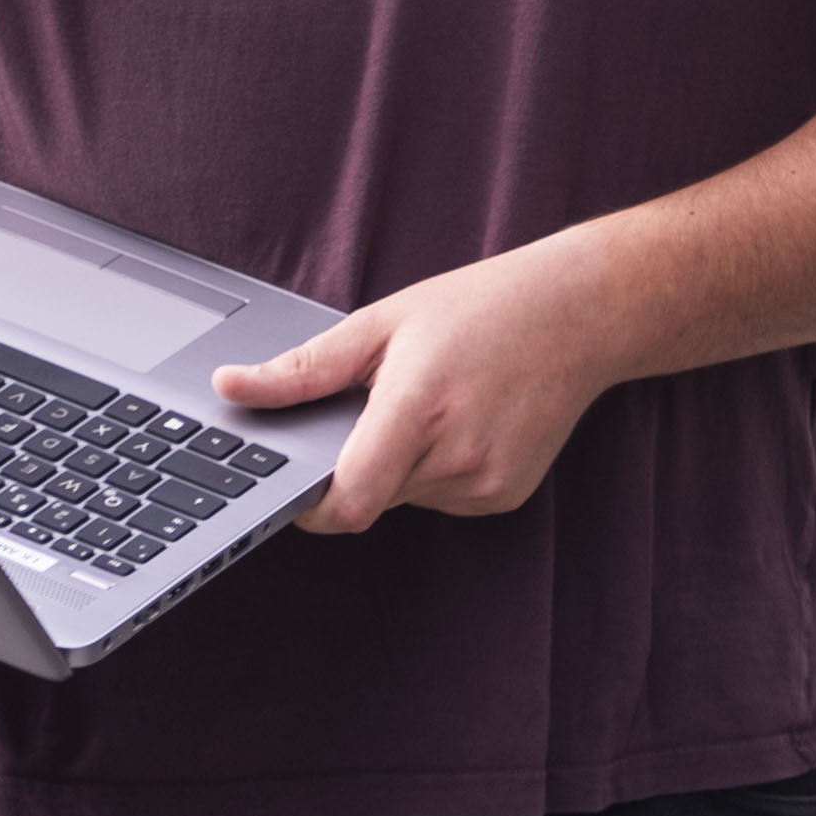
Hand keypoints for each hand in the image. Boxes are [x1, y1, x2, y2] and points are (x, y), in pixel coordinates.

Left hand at [216, 237, 638, 534]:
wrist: (584, 312)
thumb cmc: (485, 308)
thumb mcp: (384, 323)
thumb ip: (303, 370)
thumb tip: (231, 388)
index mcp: (417, 409)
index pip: (345, 503)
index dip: (309, 507)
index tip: (298, 485)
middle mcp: (456, 456)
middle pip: (370, 497)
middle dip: (358, 464)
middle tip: (381, 409)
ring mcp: (487, 482)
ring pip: (404, 499)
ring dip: (398, 468)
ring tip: (431, 407)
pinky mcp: (506, 495)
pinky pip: (442, 499)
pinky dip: (435, 471)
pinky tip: (461, 424)